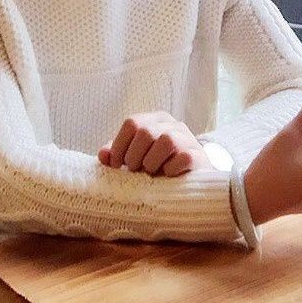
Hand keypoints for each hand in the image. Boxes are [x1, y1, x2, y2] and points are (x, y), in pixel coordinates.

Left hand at [98, 111, 213, 176]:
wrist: (193, 182)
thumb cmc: (160, 168)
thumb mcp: (137, 158)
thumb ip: (118, 154)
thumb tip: (103, 155)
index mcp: (155, 120)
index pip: (132, 123)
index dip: (119, 145)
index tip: (117, 165)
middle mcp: (172, 124)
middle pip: (145, 131)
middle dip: (134, 156)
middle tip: (136, 171)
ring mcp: (187, 138)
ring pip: (164, 140)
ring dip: (152, 163)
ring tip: (152, 173)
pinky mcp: (198, 155)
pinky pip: (182, 158)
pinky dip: (170, 170)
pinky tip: (168, 176)